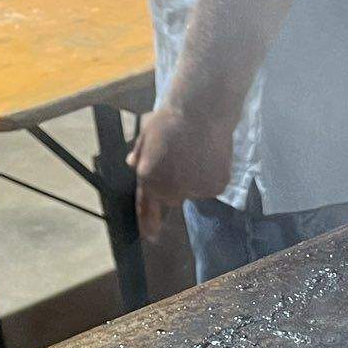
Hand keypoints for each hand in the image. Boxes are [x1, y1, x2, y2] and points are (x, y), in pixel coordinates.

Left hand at [127, 102, 236, 217]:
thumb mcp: (146, 135)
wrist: (203, 110)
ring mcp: (195, 190)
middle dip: (173, 185)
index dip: (148, 223)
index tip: (152, 236)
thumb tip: (132, 164)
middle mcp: (170, 189)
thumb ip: (140, 155)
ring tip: (197, 153)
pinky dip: (210, 176)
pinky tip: (210, 157)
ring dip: (193, 180)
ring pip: (192, 192)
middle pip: (171, 198)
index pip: (146, 207)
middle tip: (180, 160)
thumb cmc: (171, 119)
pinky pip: (210, 188)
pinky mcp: (215, 187)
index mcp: (149, 178)